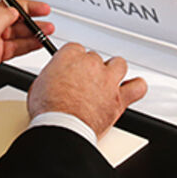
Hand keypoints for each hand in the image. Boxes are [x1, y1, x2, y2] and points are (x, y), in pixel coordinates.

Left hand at [0, 0, 54, 96]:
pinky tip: (37, 42)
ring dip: (31, 29)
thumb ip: (1, 18)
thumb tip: (14, 11)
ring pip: (15, 30)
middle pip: (10, 11)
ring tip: (46, 29)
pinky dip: (27, 44)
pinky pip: (15, 45)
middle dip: (28, 10)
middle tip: (43, 10)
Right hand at [28, 43, 147, 138]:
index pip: (75, 49)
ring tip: (107, 80)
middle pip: (95, 58)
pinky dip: (136, 87)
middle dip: (90, 69)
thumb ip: (51, 76)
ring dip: (113, 71)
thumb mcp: (38, 85)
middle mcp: (92, 65)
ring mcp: (108, 80)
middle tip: (84, 81)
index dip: (73, 61)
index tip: (71, 68)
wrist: (63, 128)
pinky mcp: (119, 99)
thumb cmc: (49, 110)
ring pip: (118, 64)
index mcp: (70, 57)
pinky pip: (138, 87)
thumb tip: (53, 78)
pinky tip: (132, 88)